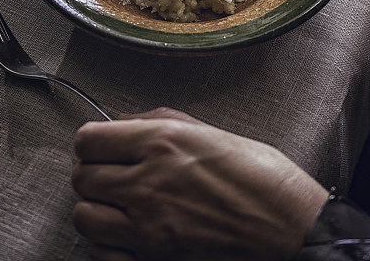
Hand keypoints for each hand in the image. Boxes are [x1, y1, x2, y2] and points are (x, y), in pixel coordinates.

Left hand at [72, 107, 327, 260]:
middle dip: (93, 174)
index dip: (92, 142)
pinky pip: (103, 254)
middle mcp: (148, 181)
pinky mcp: (155, 258)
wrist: (286, 224)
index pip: (89, 139)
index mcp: (161, 141)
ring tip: (117, 204)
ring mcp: (149, 225)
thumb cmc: (257, 175)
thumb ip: (155, 122)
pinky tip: (127, 234)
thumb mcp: (207, 130)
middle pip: (82, 178)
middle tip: (112, 174)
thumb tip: (119, 122)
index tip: (101, 145)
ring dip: (96, 209)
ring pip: (84, 217)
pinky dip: (108, 246)